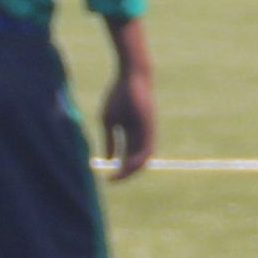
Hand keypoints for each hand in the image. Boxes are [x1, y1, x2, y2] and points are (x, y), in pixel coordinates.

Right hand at [96, 47, 157, 183]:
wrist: (131, 76)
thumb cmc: (119, 95)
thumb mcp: (109, 121)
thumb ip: (110, 140)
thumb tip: (109, 159)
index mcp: (133, 133)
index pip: (129, 157)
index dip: (120, 169)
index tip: (108, 178)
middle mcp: (143, 135)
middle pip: (138, 161)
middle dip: (126, 173)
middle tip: (113, 180)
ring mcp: (147, 131)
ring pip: (145, 157)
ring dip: (133, 170)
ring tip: (120, 176)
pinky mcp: (150, 127)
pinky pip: (147, 147)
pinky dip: (137, 159)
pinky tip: (127, 165)